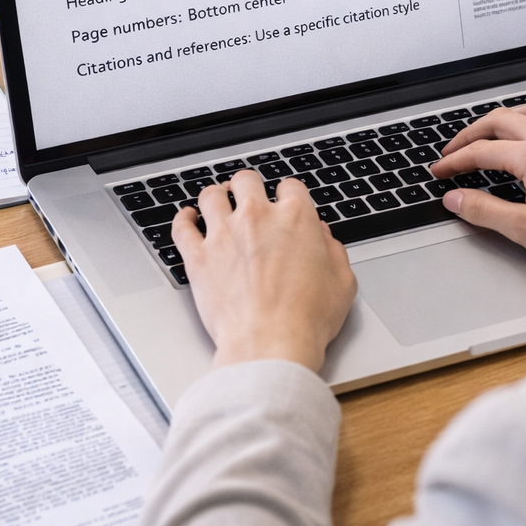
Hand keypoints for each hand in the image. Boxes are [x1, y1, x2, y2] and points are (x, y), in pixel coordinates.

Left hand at [171, 171, 357, 371]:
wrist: (270, 344)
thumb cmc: (306, 319)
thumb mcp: (343, 283)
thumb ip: (334, 252)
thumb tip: (323, 237)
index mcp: (295, 218)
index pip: (290, 186)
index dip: (289, 194)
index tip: (285, 203)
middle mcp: (257, 218)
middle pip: (246, 181)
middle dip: (249, 187)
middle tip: (248, 197)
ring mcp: (223, 234)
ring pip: (211, 196)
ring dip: (216, 196)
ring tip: (218, 202)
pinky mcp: (198, 257)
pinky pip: (182, 226)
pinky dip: (183, 219)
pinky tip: (187, 218)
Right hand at [430, 105, 525, 293]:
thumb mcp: (523, 228)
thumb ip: (483, 210)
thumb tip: (455, 198)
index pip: (481, 151)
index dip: (454, 161)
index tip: (440, 171)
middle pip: (500, 120)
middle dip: (471, 134)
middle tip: (454, 151)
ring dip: (502, 119)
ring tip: (486, 133)